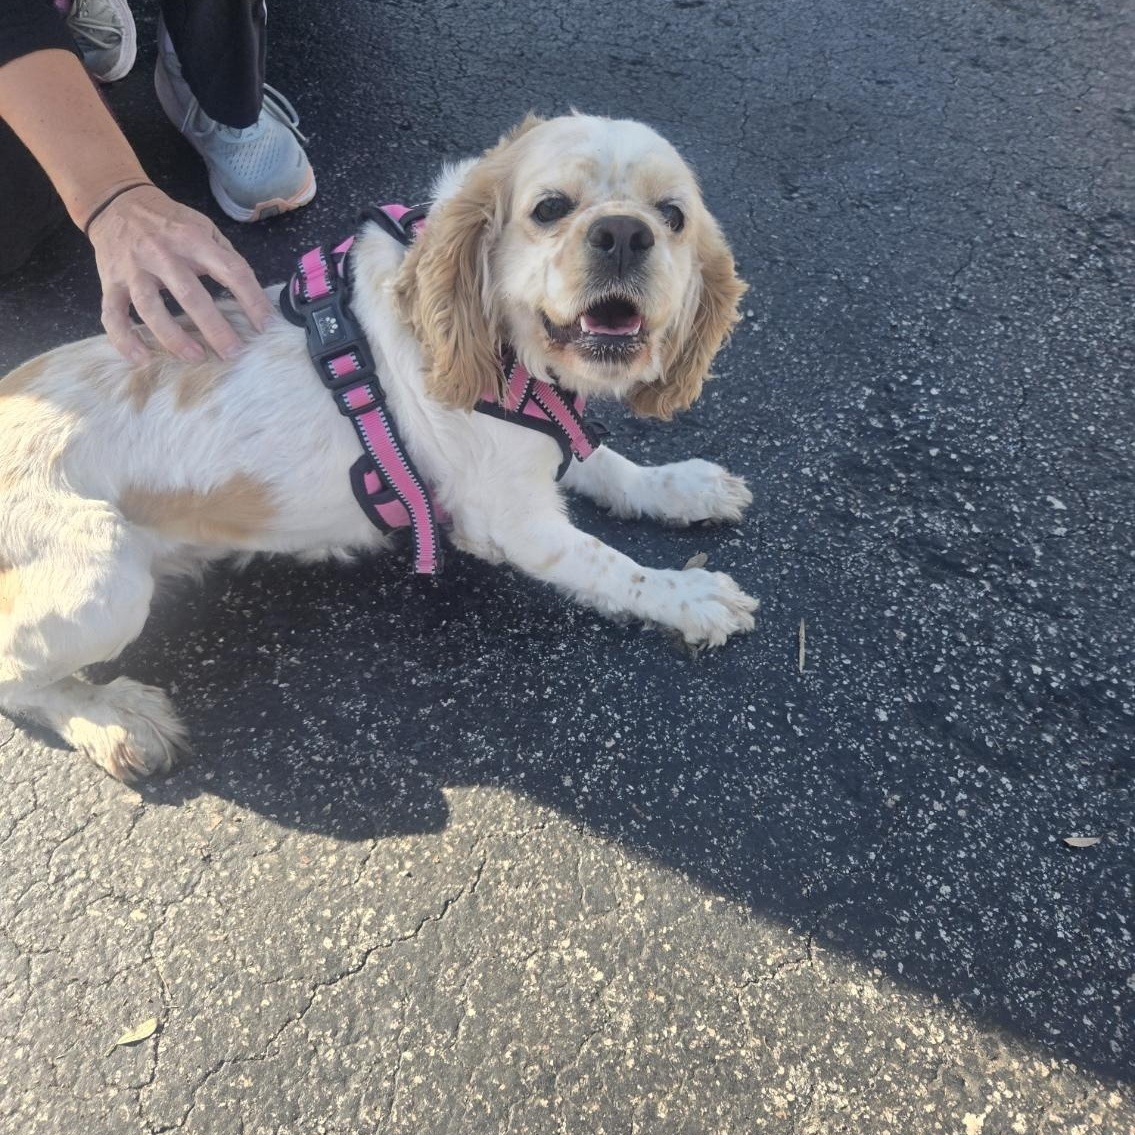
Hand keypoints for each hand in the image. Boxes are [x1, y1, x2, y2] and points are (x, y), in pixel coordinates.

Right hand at [86, 183, 273, 363]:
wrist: (115, 201)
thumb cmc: (168, 221)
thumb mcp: (202, 226)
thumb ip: (225, 256)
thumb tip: (251, 294)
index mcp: (192, 239)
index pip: (230, 271)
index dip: (251, 299)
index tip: (265, 325)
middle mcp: (161, 253)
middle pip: (189, 295)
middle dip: (214, 327)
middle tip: (233, 352)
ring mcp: (132, 269)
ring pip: (150, 308)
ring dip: (173, 337)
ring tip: (196, 357)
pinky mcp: (109, 281)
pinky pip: (112, 314)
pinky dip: (124, 339)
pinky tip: (141, 358)